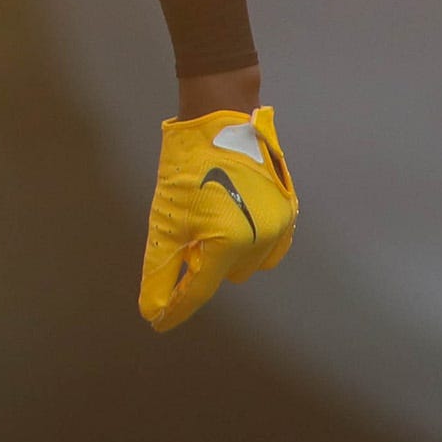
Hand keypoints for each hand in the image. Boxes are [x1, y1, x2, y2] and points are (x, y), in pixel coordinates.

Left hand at [136, 105, 296, 331]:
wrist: (222, 118)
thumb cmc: (188, 166)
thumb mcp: (166, 218)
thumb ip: (161, 269)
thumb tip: (153, 310)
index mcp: (227, 240)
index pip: (198, 290)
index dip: (175, 309)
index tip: (158, 322)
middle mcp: (260, 239)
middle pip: (221, 276)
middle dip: (201, 263)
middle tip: (186, 234)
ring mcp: (279, 226)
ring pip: (245, 264)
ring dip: (224, 254)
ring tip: (208, 221)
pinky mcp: (289, 213)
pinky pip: (269, 249)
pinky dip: (248, 246)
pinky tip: (233, 224)